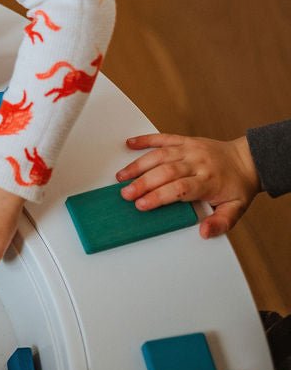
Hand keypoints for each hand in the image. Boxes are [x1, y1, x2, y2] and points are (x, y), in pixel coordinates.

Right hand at [117, 133, 260, 238]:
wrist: (247, 160)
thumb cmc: (237, 186)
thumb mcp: (236, 208)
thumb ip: (221, 222)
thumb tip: (204, 232)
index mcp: (208, 181)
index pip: (180, 189)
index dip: (159, 196)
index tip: (142, 205)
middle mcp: (197, 163)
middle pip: (165, 172)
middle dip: (143, 183)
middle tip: (125, 193)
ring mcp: (189, 149)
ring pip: (160, 155)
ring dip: (138, 165)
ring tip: (122, 176)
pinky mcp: (184, 141)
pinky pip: (162, 138)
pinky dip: (145, 139)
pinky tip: (129, 143)